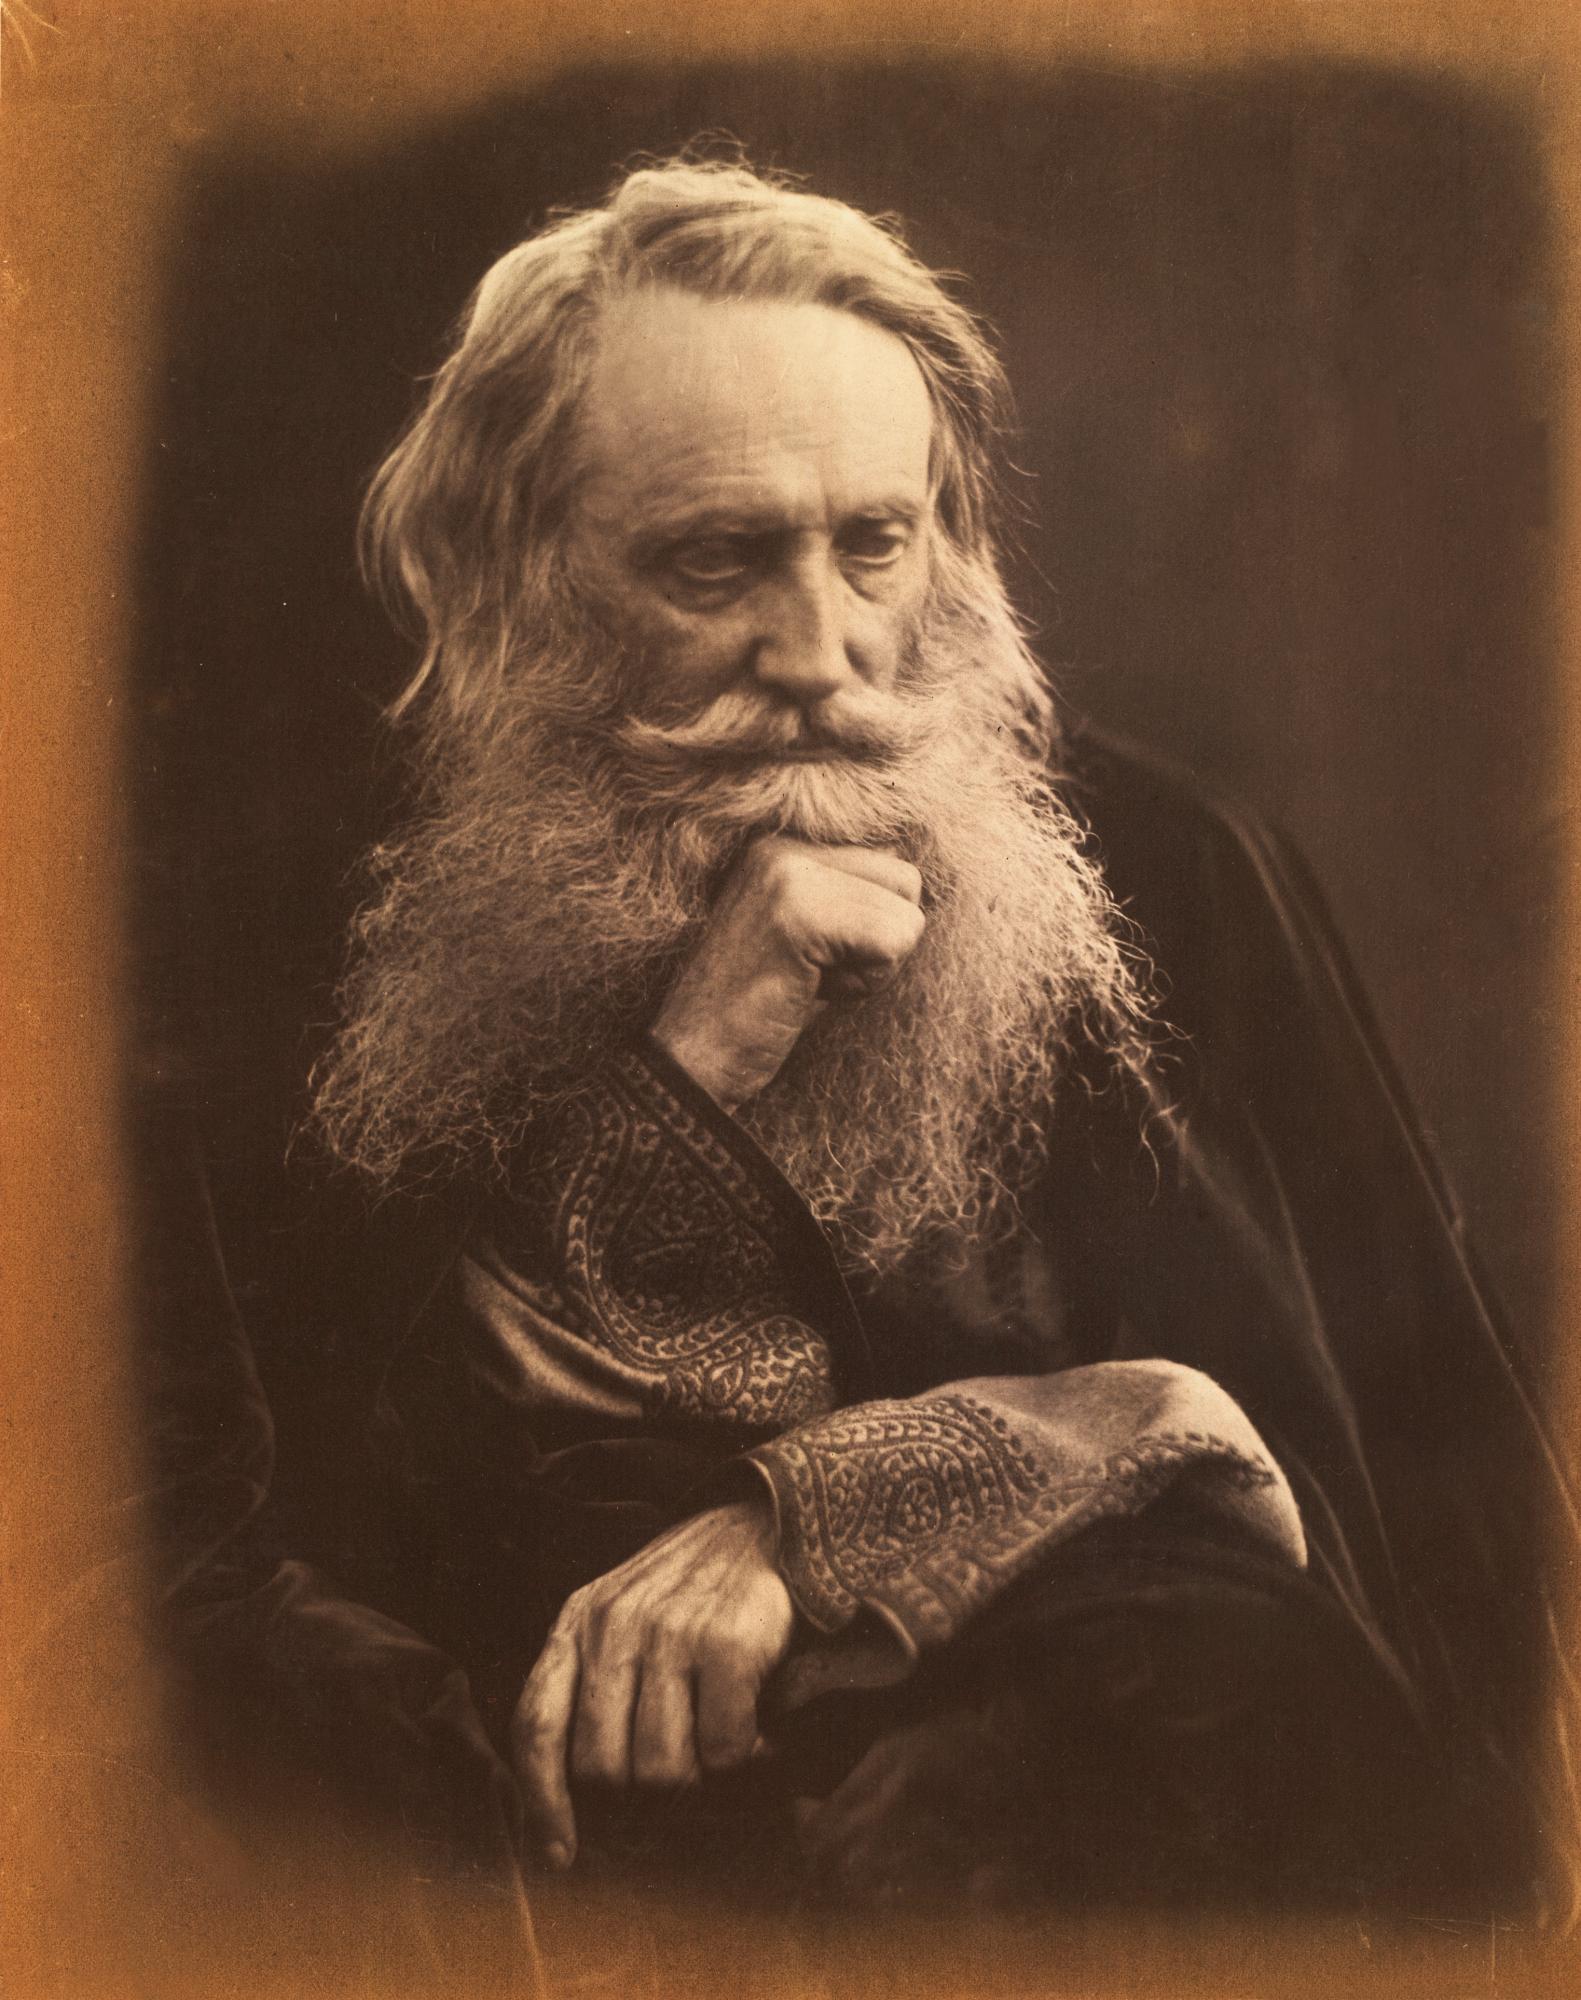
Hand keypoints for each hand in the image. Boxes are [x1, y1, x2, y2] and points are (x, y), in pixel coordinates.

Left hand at [510, 1499, 795, 1868]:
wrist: (771, 1521)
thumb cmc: (694, 1588)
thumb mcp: (622, 1615)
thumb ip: (591, 1684)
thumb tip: (573, 1802)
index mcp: (579, 1620)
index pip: (537, 1726)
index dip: (542, 1803)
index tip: (561, 1855)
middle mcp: (616, 1624)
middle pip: (603, 1768)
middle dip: (641, 1793)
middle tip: (682, 1777)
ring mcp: (671, 1631)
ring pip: (662, 1769)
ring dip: (699, 1778)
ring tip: (722, 1745)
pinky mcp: (727, 1642)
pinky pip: (722, 1751)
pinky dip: (746, 1757)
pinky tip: (759, 1731)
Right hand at [651, 836, 924, 1110]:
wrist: (693, 1062)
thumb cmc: (759, 1012)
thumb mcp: (809, 939)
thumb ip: (851, 899)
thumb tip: (913, 878)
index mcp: (782, 845)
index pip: (891, 864)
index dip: (870, 926)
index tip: (810, 957)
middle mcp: (782, 845)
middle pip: (906, 881)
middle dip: (879, 941)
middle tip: (812, 974)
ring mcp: (787, 872)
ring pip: (906, 914)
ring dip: (872, 966)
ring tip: (808, 981)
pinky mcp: (798, 910)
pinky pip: (893, 941)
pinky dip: (866, 984)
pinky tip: (810, 993)